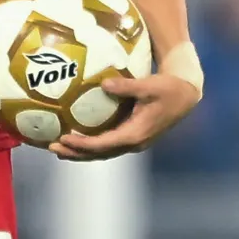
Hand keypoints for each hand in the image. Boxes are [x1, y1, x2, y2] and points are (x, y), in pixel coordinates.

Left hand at [55, 68, 201, 161]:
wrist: (185, 95)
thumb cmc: (168, 89)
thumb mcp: (149, 86)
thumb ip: (126, 87)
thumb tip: (104, 84)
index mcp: (135, 134)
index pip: (103, 144)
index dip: (82, 144)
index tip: (63, 137)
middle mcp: (133, 143)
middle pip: (99, 154)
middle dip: (75, 153)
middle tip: (52, 148)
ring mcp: (133, 142)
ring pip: (102, 153)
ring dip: (80, 152)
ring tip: (59, 149)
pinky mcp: (132, 136)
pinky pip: (107, 145)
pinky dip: (91, 145)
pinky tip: (78, 138)